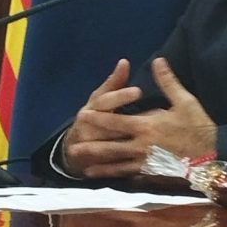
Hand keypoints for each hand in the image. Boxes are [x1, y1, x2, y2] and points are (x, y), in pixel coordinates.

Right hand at [61, 59, 142, 178]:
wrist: (72, 150)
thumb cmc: (92, 115)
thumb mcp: (100, 97)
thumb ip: (113, 82)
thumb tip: (124, 61)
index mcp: (92, 109)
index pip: (106, 101)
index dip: (121, 96)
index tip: (138, 91)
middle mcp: (90, 128)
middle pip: (110, 125)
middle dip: (129, 120)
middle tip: (154, 114)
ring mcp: (94, 148)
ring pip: (114, 146)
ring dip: (132, 143)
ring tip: (154, 138)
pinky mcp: (102, 164)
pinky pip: (116, 165)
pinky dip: (130, 162)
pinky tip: (146, 158)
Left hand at [62, 57, 216, 179]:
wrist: (211, 156)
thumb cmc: (197, 126)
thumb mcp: (184, 100)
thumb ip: (167, 81)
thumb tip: (157, 60)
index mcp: (146, 126)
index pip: (116, 121)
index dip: (98, 118)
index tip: (83, 115)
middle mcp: (140, 146)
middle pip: (110, 146)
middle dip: (91, 145)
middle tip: (73, 146)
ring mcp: (144, 163)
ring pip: (117, 165)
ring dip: (100, 166)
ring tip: (84, 169)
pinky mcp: (151, 175)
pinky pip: (130, 177)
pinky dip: (117, 179)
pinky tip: (110, 181)